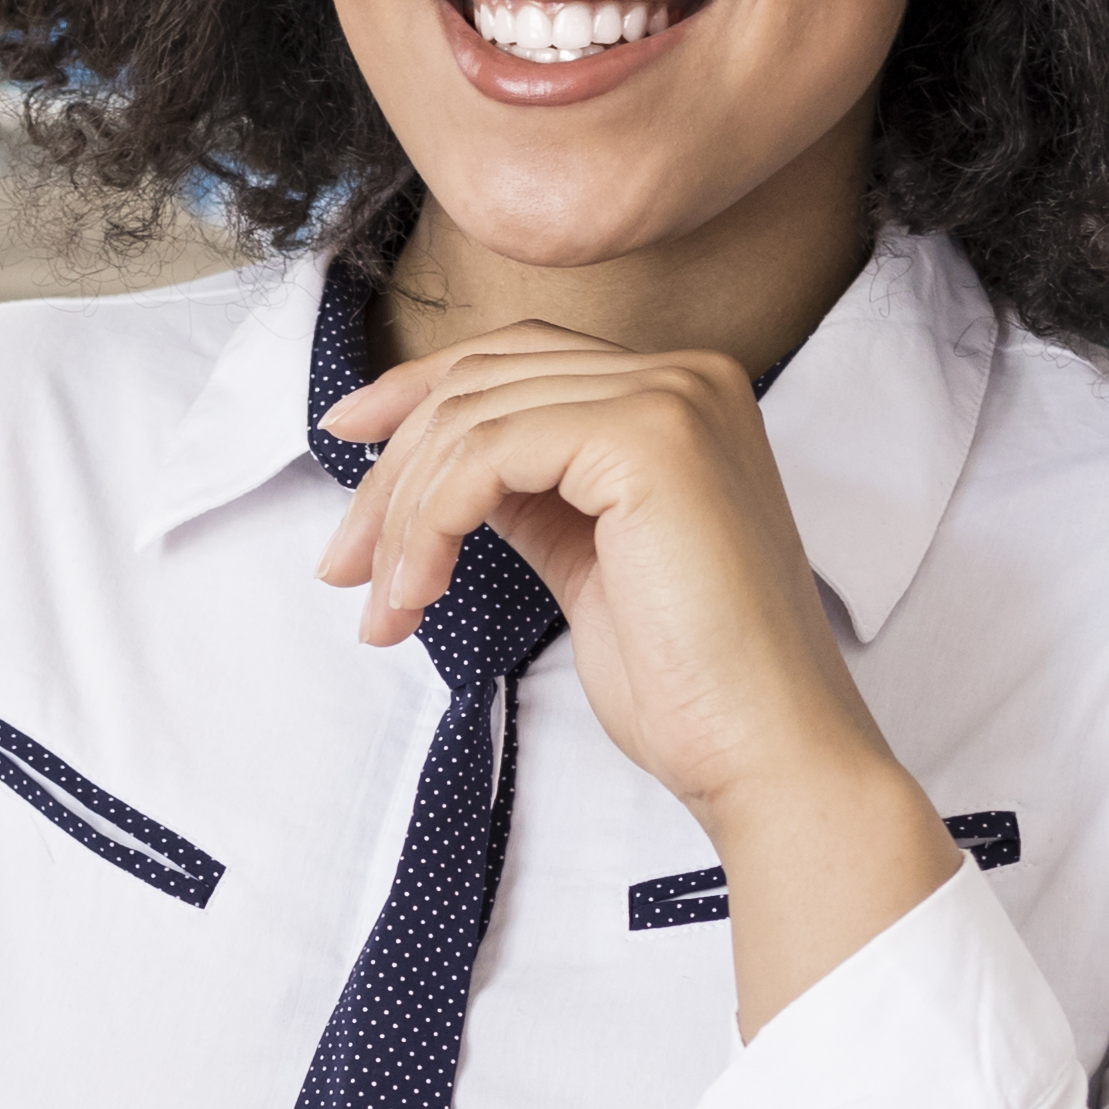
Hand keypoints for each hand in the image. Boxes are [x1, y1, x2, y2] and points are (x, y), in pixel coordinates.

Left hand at [313, 314, 958, 1033]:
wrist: (766, 750)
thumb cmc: (690, 683)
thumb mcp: (587, 560)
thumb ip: (530, 497)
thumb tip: (438, 472)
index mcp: (681, 396)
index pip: (517, 358)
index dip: (416, 392)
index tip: (345, 439)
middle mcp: (684, 377)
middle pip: (483, 380)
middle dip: (391, 473)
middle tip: (342, 565)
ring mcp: (671, 399)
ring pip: (471, 418)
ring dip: (401, 519)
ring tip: (385, 606)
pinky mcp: (647, 439)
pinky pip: (485, 454)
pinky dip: (429, 524)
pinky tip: (417, 594)